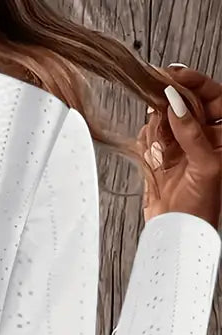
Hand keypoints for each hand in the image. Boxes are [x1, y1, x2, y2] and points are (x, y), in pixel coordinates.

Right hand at [137, 66, 221, 228]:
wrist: (176, 233)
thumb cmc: (202, 206)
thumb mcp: (205, 164)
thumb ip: (190, 132)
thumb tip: (176, 103)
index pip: (212, 95)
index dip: (194, 82)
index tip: (174, 75)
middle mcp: (202, 136)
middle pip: (185, 102)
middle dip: (170, 102)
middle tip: (155, 96)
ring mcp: (179, 145)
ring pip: (164, 118)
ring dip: (158, 127)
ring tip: (160, 144)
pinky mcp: (159, 157)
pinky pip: (149, 138)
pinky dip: (148, 143)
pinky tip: (154, 155)